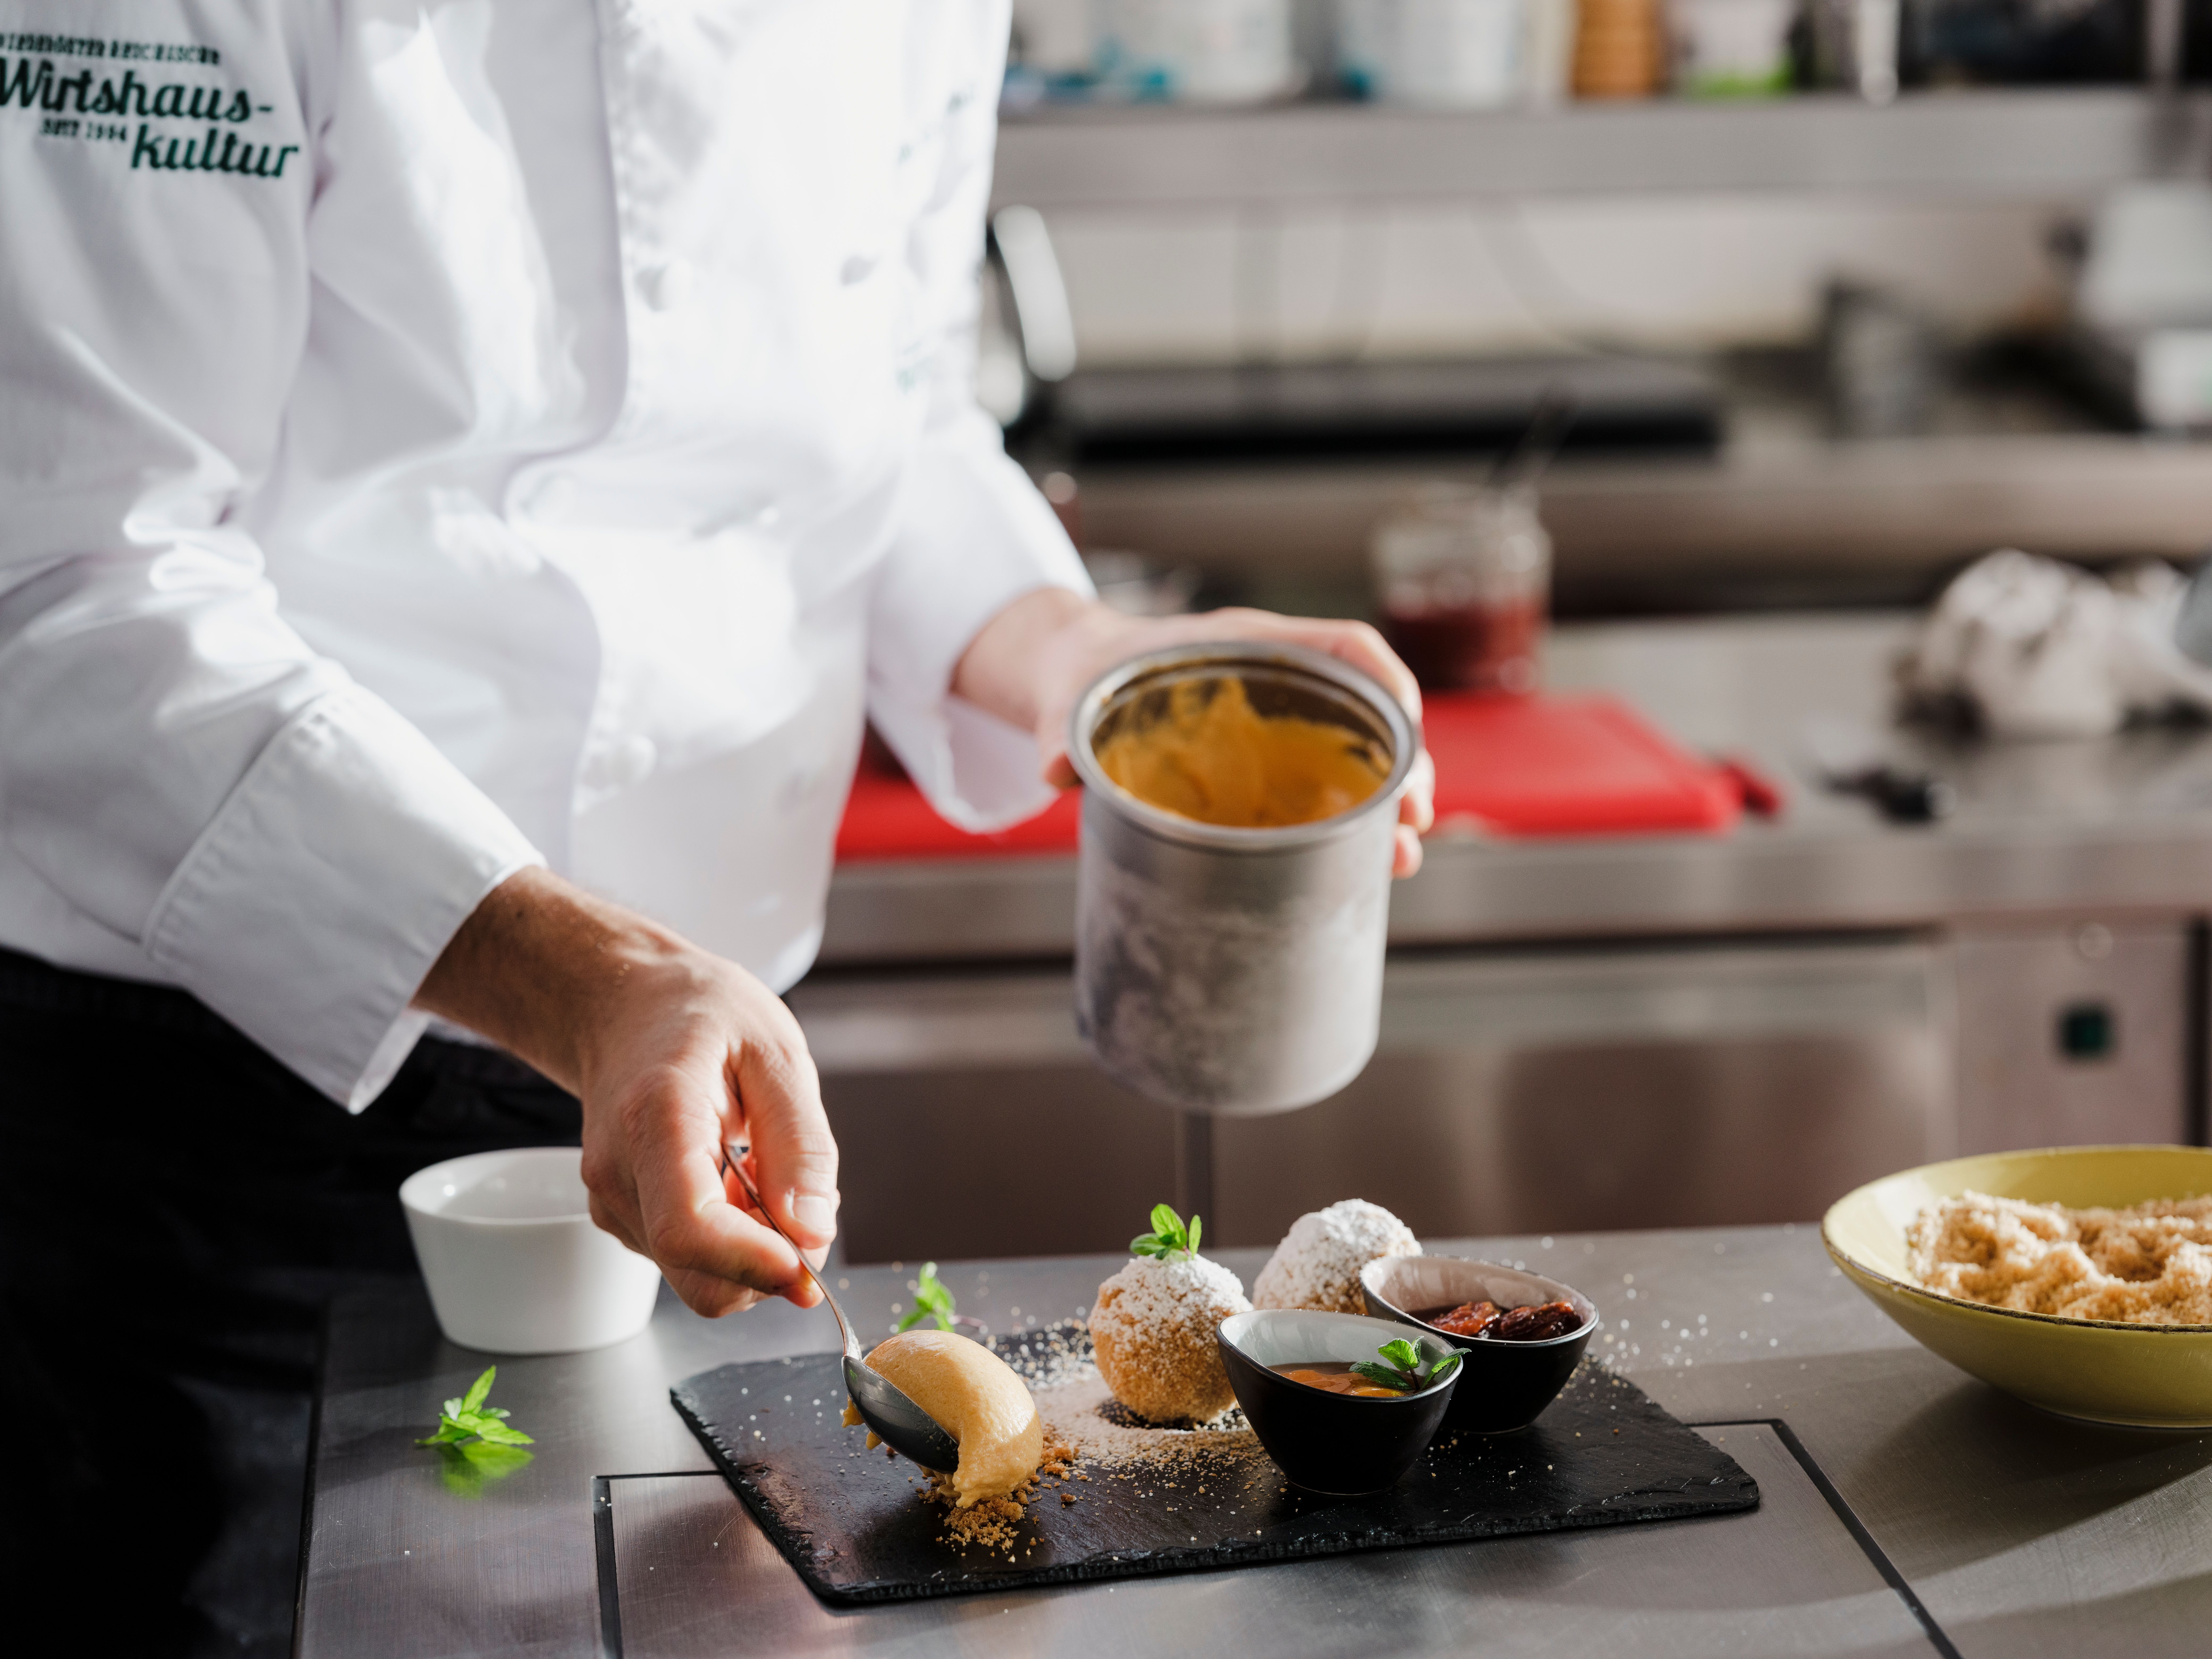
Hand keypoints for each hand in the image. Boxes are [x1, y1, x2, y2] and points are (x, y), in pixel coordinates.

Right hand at [415, 868, 837, 1315]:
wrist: (627, 1005)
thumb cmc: (702, 1016)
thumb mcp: (778, 1053)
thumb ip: (801, 1146)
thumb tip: (814, 1232)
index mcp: (656, 1118)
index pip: (691, 1229)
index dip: (756, 1263)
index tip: (810, 1260)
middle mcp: (619, 1170)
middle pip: (696, 1273)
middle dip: (768, 1264)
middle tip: (803, 1197)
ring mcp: (611, 1199)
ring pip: (697, 1274)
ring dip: (753, 1245)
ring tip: (761, 1165)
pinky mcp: (618, 1215)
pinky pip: (687, 1258)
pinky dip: (730, 1236)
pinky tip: (734, 1176)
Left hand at [954, 590, 1436, 874]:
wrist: (1076, 679)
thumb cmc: (1086, 676)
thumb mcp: (1072, 697)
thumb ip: (1062, 729)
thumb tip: (1055, 769)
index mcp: (1244, 646)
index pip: (1340, 646)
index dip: (1386, 681)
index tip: (1409, 726)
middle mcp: (1277, 682)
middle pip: (1368, 710)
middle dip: (1403, 763)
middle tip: (1414, 820)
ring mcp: (1279, 727)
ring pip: (1358, 756)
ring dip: (1390, 804)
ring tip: (1403, 858)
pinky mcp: (1269, 768)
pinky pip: (1327, 789)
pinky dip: (1354, 824)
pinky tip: (1369, 864)